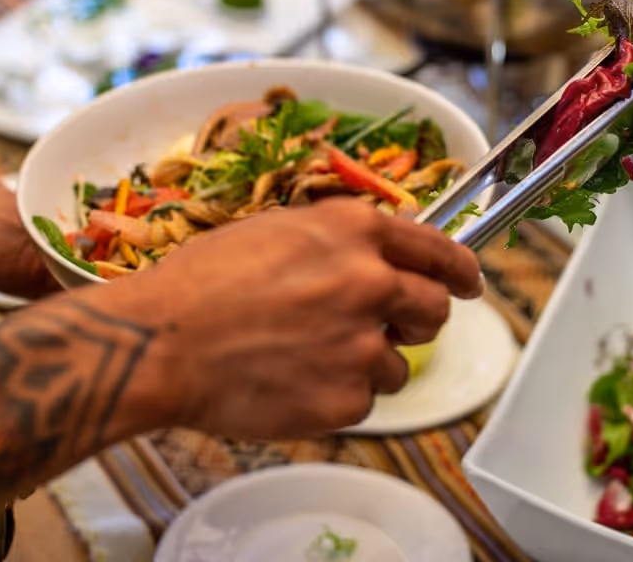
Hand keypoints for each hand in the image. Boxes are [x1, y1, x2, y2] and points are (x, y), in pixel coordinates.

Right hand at [109, 199, 481, 438]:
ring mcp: (362, 344)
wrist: (162, 341)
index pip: (438, 250)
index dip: (461, 269)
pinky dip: (337, 396)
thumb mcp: (277, 230)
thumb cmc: (202, 282)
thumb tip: (382, 251)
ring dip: (366, 363)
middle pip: (436, 310)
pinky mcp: (346, 398)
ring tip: (307, 357)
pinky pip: (363, 401)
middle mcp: (370, 282)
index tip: (469, 282)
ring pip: (398, 364)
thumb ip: (340, 239)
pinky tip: (293, 382)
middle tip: (397, 328)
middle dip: (422, 321)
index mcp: (354, 232)